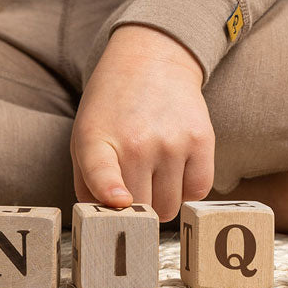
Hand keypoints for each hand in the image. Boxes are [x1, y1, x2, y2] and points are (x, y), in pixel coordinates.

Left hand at [71, 23, 214, 222]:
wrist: (152, 60)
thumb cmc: (114, 107)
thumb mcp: (85, 136)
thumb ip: (89, 182)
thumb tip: (105, 226)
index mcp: (98, 139)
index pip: (101, 173)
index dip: (110, 192)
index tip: (119, 201)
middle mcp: (137, 141)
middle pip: (140, 211)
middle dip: (135, 206)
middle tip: (133, 182)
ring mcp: (172, 142)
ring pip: (169, 209)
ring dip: (161, 200)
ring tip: (153, 170)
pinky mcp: (201, 140)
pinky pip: (197, 193)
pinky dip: (186, 189)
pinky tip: (175, 167)